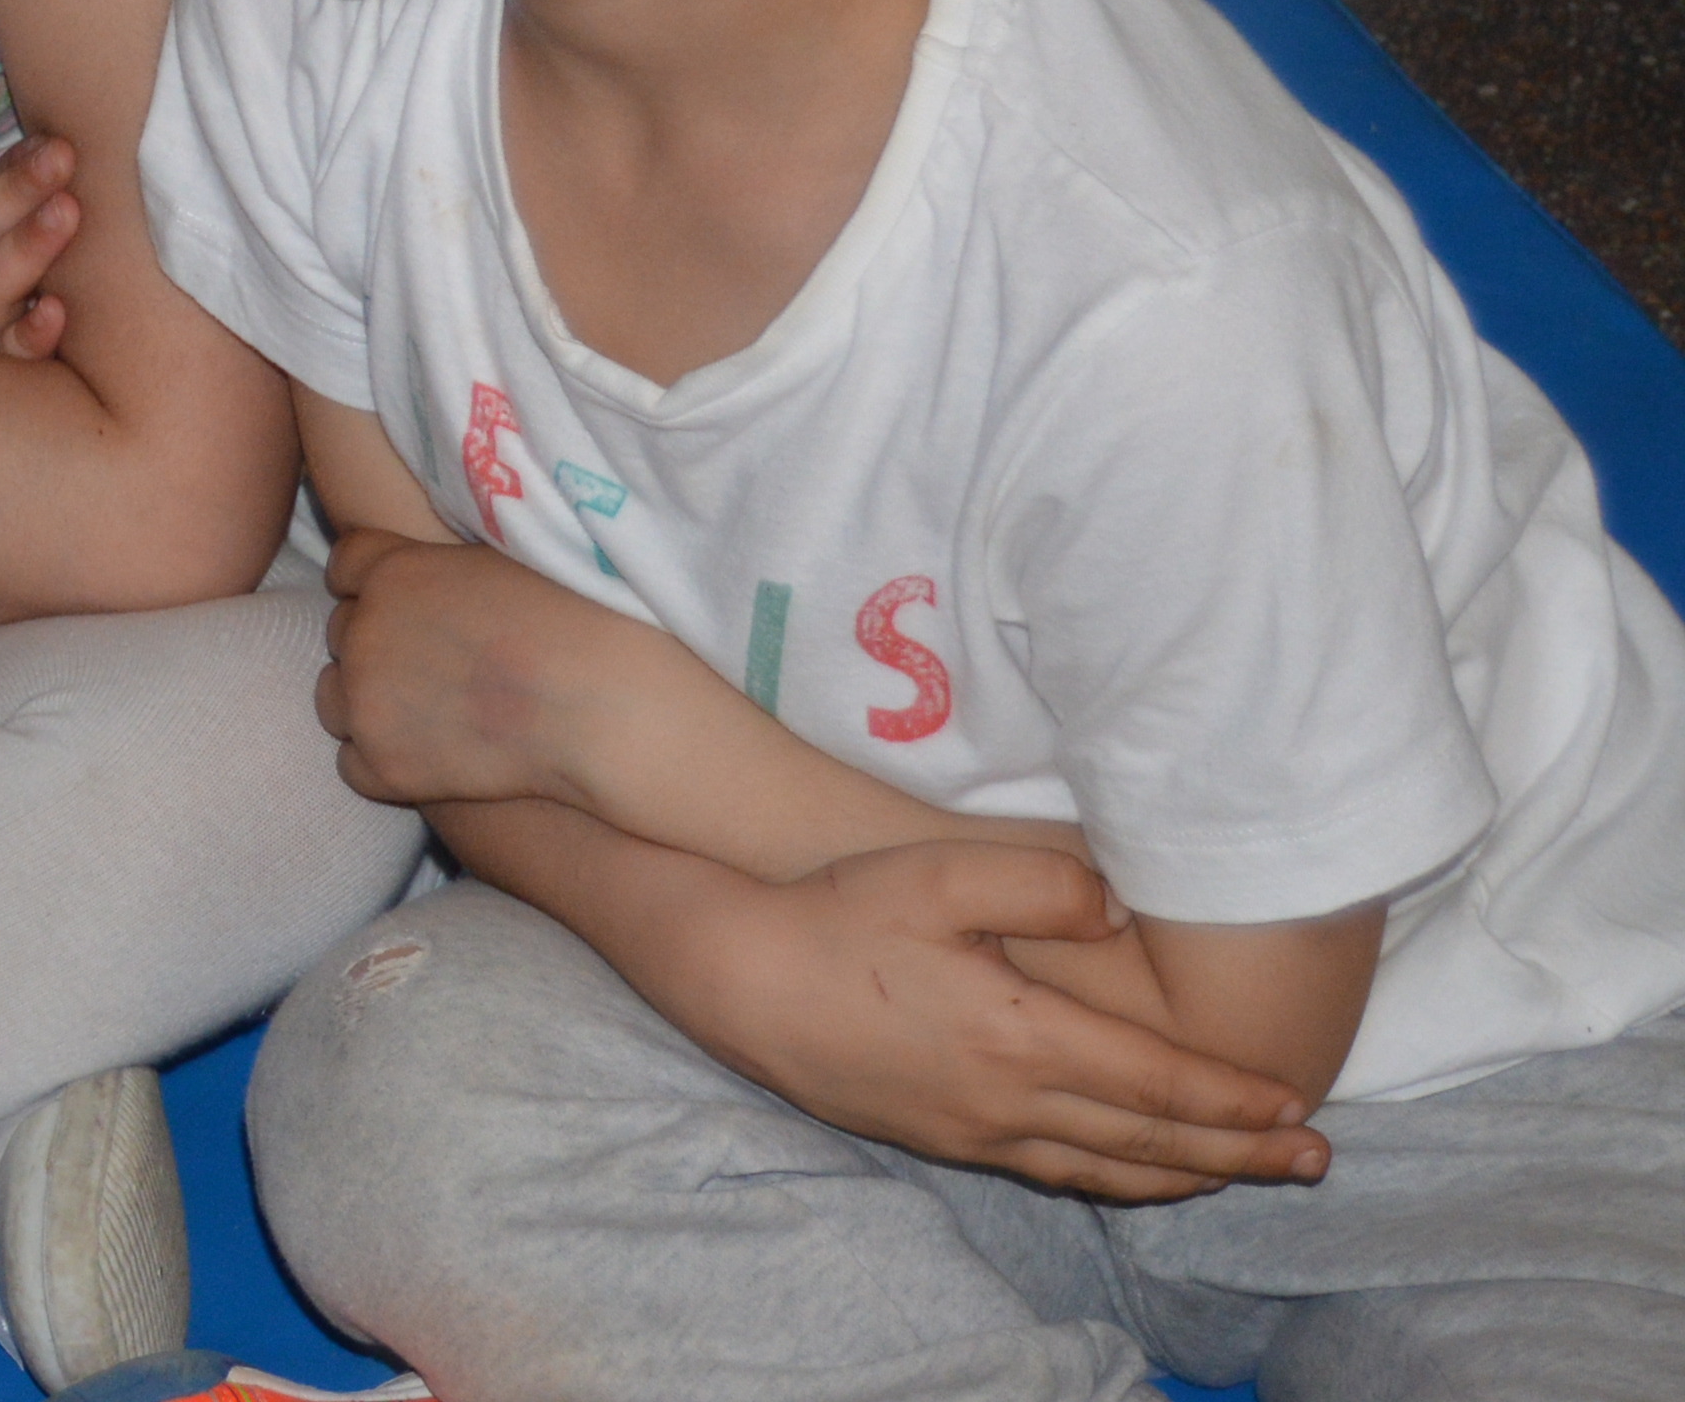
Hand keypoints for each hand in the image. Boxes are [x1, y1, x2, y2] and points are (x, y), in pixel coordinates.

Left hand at [317, 523, 662, 811]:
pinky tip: (429, 760)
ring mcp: (366, 699)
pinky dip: (382, 764)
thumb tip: (427, 566)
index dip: (374, 585)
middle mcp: (363, 629)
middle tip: (436, 669)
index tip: (411, 607)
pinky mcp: (382, 763)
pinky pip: (351, 764)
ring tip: (427, 716)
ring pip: (333, 698)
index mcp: (392, 569)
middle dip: (379, 647)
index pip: (345, 565)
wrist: (602, 707)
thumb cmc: (576, 625)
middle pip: (341, 632)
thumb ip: (440, 564)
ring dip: (368, 704)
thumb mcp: (499, 561)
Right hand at [656, 839, 1331, 1200]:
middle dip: (1241, 1153)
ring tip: (1248, 1173)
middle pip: (1152, 1142)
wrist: (740, 978)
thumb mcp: (937, 876)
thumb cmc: (838, 915)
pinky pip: (1058, 1173)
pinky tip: (1140, 1171)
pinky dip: (1121, 1179)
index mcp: (1021, 1037)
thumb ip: (1039, 884)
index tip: (1295, 1105)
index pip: (1158, 1084)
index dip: (1234, 1100)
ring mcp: (977, 1131)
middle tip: (1313, 1160)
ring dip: (1191, 1177)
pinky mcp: (947, 1141)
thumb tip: (1116, 910)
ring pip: (1110, 1170)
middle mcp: (1010, 1101)